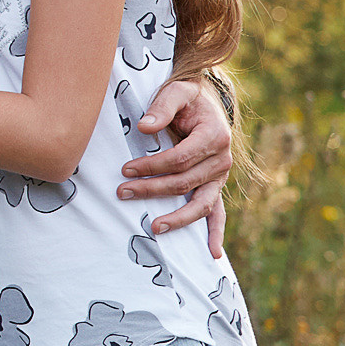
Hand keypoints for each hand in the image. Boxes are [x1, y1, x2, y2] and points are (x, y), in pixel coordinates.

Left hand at [119, 78, 232, 256]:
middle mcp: (221, 159)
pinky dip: (215, 233)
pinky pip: (217, 212)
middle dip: (152, 189)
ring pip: (201, 203)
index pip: (179, 158)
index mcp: (214, 135)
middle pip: (184, 182)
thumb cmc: (187, 98)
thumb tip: (144, 128)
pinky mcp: (215, 186)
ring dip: (178, 218)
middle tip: (123, 192)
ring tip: (154, 227)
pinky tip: (211, 253)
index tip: (125, 169)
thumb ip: (161, 107)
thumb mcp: (176, 91)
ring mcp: (220, 176)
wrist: (205, 102)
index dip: (152, 166)